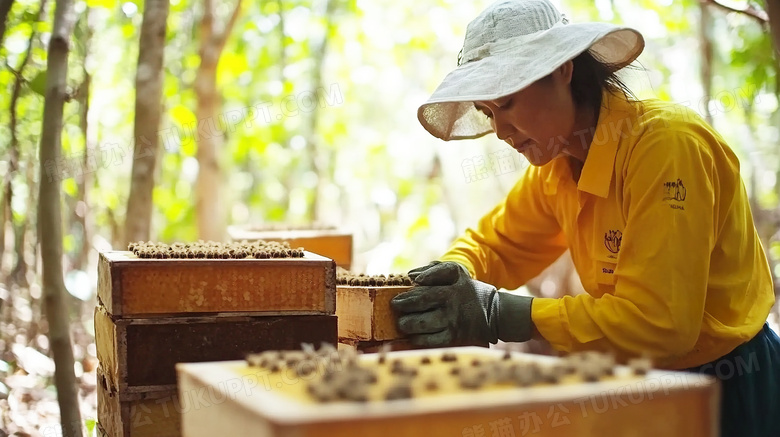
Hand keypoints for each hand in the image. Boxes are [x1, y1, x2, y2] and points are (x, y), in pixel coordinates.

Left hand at [390, 261, 533, 346]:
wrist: (494, 315)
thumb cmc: (467, 291)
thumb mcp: (457, 274)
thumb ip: (434, 271)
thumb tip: (411, 276)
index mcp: (455, 282)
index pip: (437, 275)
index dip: (425, 276)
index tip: (412, 280)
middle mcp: (453, 299)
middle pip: (423, 299)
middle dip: (404, 302)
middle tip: (395, 305)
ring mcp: (453, 319)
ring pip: (423, 322)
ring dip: (407, 322)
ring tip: (401, 322)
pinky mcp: (453, 336)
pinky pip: (430, 339)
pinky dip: (418, 338)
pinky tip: (412, 335)